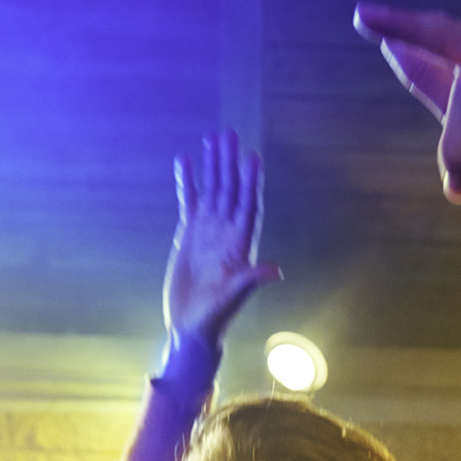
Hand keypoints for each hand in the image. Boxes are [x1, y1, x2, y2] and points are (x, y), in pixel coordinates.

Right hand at [164, 129, 281, 349]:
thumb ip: (252, 279)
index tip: (252, 157)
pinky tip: (184, 161)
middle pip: (231, 190)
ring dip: (213, 165)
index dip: (250, 182)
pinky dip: (186, 182)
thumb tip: (277, 271)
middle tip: (229, 133)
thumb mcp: (233, 297)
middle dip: (230, 162)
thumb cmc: (215, 316)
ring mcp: (208, 231)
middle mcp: (226, 233)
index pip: (248, 206)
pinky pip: (189, 202)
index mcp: (241, 244)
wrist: (192, 326)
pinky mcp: (188, 234)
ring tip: (212, 138)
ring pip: (213, 190)